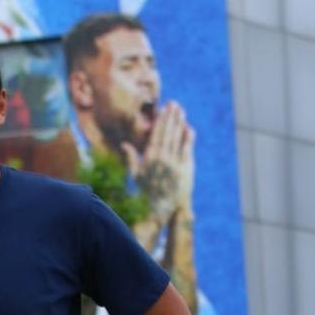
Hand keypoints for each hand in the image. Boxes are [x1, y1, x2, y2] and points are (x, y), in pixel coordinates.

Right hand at [121, 101, 194, 223]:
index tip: (164, 109)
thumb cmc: (141, 193)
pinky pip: (186, 151)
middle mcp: (162, 159)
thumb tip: (125, 144)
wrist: (155, 210)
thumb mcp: (133, 175)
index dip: (162, 120)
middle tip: (175, 104)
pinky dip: (188, 139)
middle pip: (168, 133)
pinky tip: (189, 129)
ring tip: (181, 112)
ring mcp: (174, 164)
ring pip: (178, 139)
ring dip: (180, 124)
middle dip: (172, 117)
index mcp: (149, 158)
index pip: (157, 133)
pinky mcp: (184, 171)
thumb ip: (131, 158)